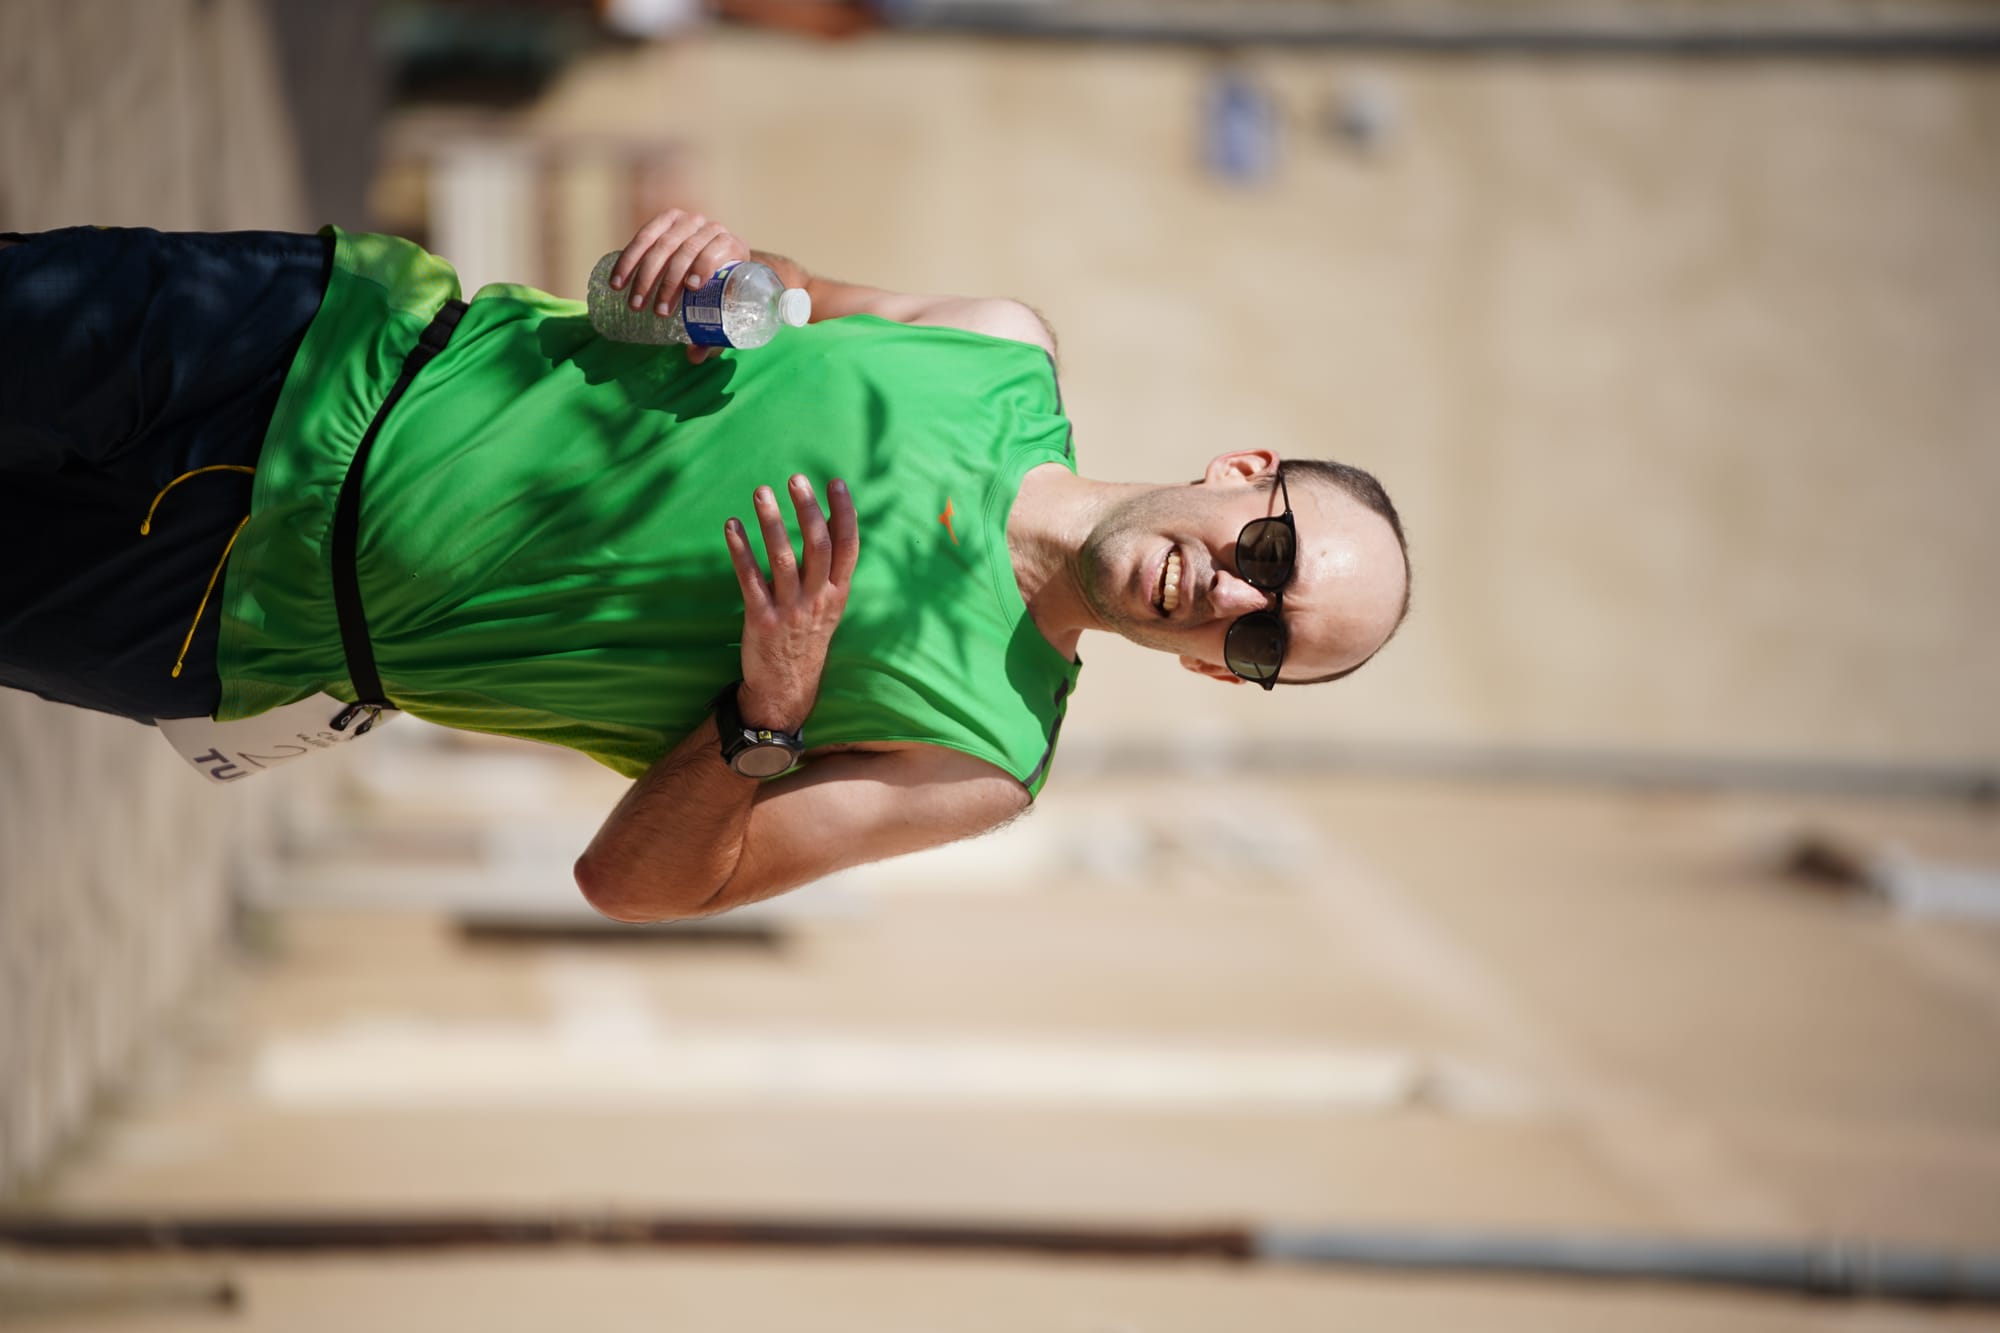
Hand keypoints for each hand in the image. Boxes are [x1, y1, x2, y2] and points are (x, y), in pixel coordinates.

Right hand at [607, 209, 751, 363]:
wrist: (715, 260)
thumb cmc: (722, 294)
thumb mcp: (724, 310)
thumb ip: (713, 334)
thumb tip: (693, 356)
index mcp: (733, 247)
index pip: (718, 251)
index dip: (705, 266)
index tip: (691, 289)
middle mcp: (711, 229)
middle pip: (686, 251)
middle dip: (668, 282)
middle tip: (657, 312)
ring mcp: (687, 221)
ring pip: (661, 245)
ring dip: (644, 276)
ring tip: (634, 304)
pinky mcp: (665, 220)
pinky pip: (643, 236)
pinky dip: (628, 260)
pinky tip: (617, 281)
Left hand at [724, 475, 859, 734]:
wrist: (787, 687)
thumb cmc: (807, 638)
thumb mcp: (829, 605)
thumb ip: (829, 569)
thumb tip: (831, 521)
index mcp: (837, 594)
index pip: (848, 547)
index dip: (845, 513)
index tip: (835, 482)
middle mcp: (817, 600)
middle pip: (818, 547)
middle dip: (808, 510)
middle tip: (796, 479)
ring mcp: (789, 611)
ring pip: (783, 559)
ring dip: (772, 523)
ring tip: (761, 492)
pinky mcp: (761, 620)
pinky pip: (750, 579)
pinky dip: (740, 550)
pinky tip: (732, 526)